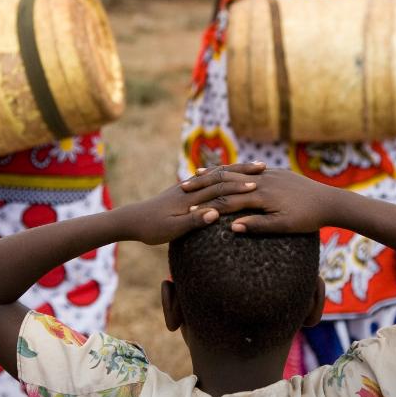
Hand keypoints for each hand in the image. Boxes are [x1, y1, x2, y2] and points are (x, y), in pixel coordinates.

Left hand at [123, 163, 266, 244]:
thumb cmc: (151, 228)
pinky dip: (223, 174)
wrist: (132, 220)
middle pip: (221, 177)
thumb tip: (214, 213)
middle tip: (263, 169)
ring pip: (216, 175)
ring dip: (236, 170)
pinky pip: (209, 178)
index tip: (257, 186)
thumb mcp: (172, 230)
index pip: (218, 190)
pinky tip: (232, 174)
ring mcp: (188, 187)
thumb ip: (193, 221)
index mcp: (189, 198)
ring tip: (254, 167)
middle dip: (242, 173)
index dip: (238, 188)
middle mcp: (190, 188)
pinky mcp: (186, 190)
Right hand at [180, 167, 339, 232]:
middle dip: (203, 185)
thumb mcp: (284, 226)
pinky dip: (232, 170)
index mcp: (261, 196)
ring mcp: (268, 175)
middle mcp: (262, 181)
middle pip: (226, 181)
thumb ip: (258, 225)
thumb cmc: (308, 218)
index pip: (228, 200)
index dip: (206, 205)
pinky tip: (225, 172)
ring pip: (235, 172)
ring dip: (214, 174)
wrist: (330, 200)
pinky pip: (247, 170)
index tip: (187, 211)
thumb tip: (233, 227)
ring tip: (195, 175)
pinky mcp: (274, 173)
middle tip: (182, 189)